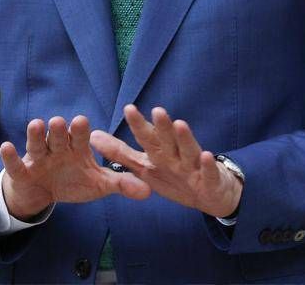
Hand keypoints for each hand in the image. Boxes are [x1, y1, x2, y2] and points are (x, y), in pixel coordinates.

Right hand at [0, 115, 151, 219]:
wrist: (43, 193)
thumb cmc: (72, 182)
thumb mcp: (98, 185)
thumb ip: (121, 184)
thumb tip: (149, 191)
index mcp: (77, 148)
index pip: (81, 136)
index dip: (81, 130)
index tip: (83, 121)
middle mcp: (57, 148)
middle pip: (59, 136)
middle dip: (60, 130)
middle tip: (61, 122)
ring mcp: (38, 158)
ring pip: (37, 144)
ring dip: (36, 135)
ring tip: (37, 125)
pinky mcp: (22, 171)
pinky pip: (15, 163)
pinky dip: (11, 156)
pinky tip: (5, 146)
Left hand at [89, 105, 243, 218]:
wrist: (210, 195)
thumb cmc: (175, 176)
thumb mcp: (145, 167)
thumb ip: (120, 153)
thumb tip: (92, 136)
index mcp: (160, 152)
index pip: (147, 137)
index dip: (139, 124)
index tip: (128, 108)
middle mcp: (177, 155)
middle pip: (168, 139)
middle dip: (162, 126)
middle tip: (156, 110)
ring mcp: (194, 166)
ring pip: (188, 150)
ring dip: (184, 138)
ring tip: (179, 124)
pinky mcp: (211, 180)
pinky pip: (209, 172)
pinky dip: (207, 165)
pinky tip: (205, 155)